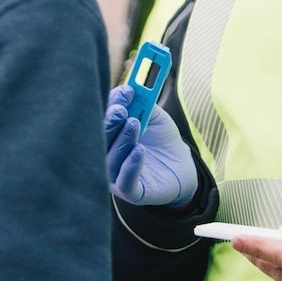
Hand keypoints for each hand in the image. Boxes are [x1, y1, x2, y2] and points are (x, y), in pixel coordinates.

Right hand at [102, 86, 197, 207]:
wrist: (181, 165)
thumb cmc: (161, 139)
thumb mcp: (154, 117)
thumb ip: (144, 103)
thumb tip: (133, 87)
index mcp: (107, 136)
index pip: (100, 120)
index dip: (110, 104)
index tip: (125, 92)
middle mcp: (105, 156)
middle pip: (99, 140)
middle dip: (110, 122)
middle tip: (121, 109)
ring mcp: (115, 176)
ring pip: (110, 160)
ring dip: (122, 141)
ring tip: (135, 124)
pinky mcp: (131, 192)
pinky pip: (125, 182)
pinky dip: (130, 166)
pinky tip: (139, 150)